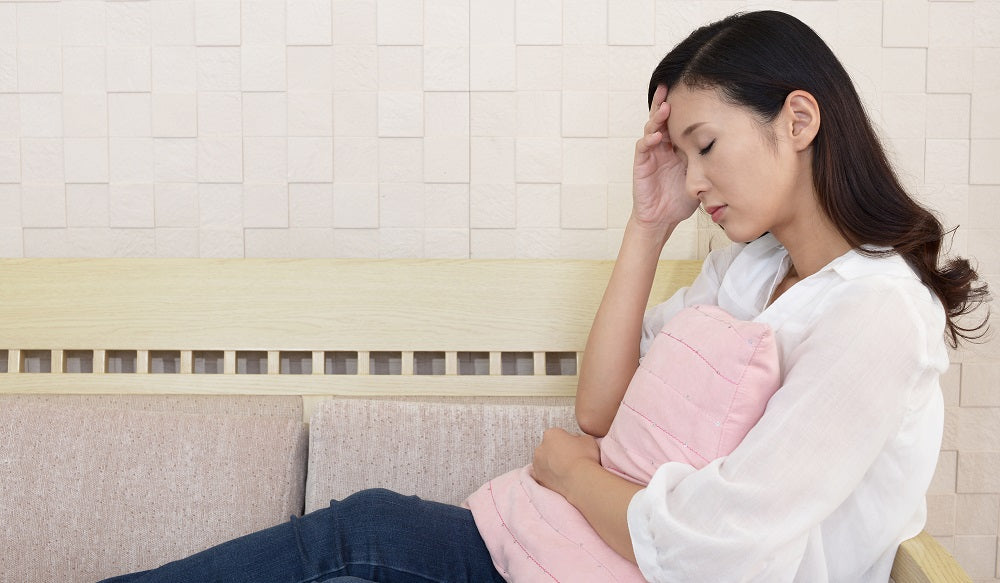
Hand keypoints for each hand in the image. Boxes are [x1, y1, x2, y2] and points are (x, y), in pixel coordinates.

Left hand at [531, 428, 600, 495]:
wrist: (580, 480)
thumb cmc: (584, 459)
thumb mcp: (588, 440)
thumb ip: (578, 438)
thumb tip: (576, 441)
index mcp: (551, 434)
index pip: (557, 434)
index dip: (567, 441)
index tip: (574, 447)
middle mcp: (540, 448)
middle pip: (548, 447)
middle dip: (557, 452)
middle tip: (571, 458)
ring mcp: (537, 464)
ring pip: (544, 462)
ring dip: (552, 464)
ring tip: (567, 470)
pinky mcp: (539, 478)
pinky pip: (543, 475)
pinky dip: (550, 476)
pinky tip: (561, 478)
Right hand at [632, 84, 700, 234]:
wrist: (662, 219)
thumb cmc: (680, 200)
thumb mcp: (700, 176)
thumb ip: (710, 161)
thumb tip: (738, 148)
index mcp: (676, 147)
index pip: (678, 122)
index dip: (682, 107)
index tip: (692, 90)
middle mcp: (663, 147)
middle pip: (662, 119)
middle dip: (664, 102)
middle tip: (668, 85)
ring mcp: (651, 154)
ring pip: (651, 128)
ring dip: (657, 117)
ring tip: (665, 107)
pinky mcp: (642, 164)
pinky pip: (643, 148)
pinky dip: (649, 140)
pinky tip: (656, 135)